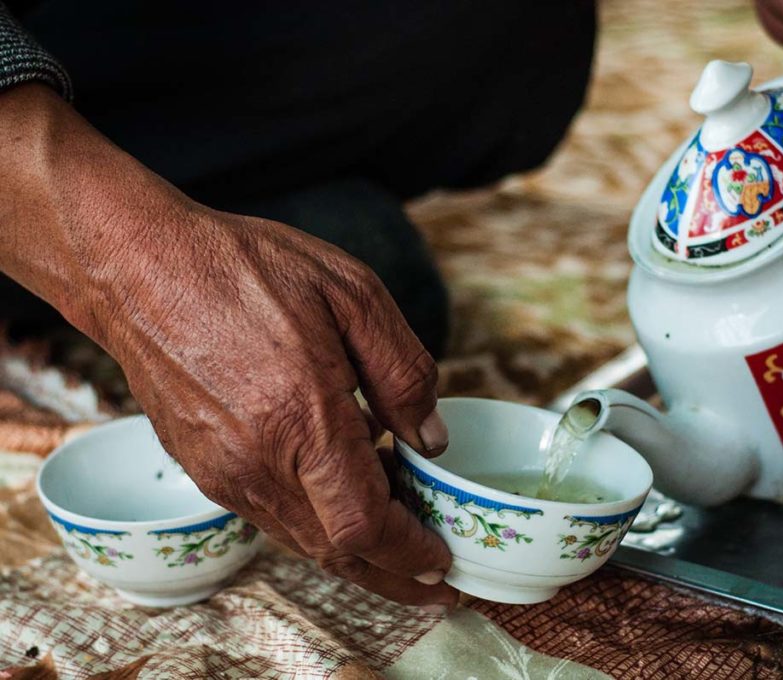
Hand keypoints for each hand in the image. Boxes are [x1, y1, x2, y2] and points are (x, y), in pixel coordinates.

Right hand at [0, 84, 456, 607]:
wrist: (141, 269)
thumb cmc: (246, 270)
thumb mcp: (351, 294)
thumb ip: (403, 372)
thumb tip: (430, 439)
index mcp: (301, 418)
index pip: (364, 525)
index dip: (410, 551)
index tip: (442, 556)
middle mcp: (257, 461)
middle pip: (336, 552)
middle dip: (392, 571)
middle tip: (433, 573)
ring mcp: (223, 472)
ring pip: (303, 541)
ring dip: (356, 551)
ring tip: (399, 535)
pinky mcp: (205, 470)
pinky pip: (272, 516)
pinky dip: (317, 523)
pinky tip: (343, 495)